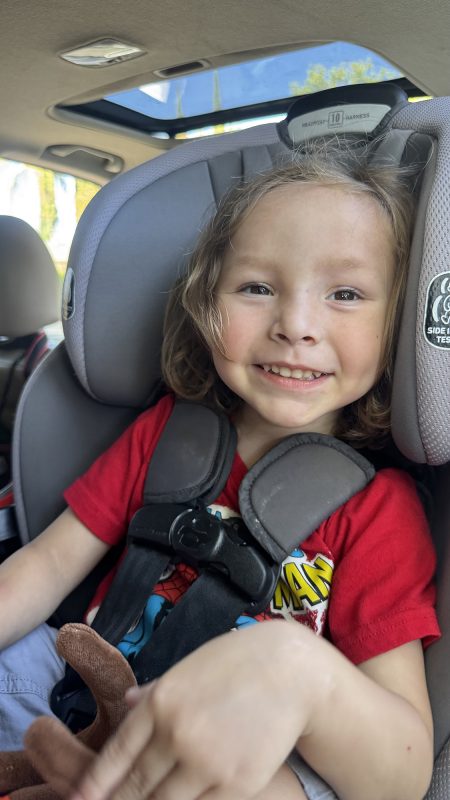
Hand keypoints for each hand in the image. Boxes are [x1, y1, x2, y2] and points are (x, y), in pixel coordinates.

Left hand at [68, 620, 307, 799]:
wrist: (292, 670)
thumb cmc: (238, 662)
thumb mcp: (189, 667)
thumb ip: (155, 691)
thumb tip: (125, 705)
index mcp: (161, 701)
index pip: (117, 752)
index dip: (96, 782)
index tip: (81, 798)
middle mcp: (177, 734)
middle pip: (136, 785)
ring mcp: (207, 762)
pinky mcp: (237, 784)